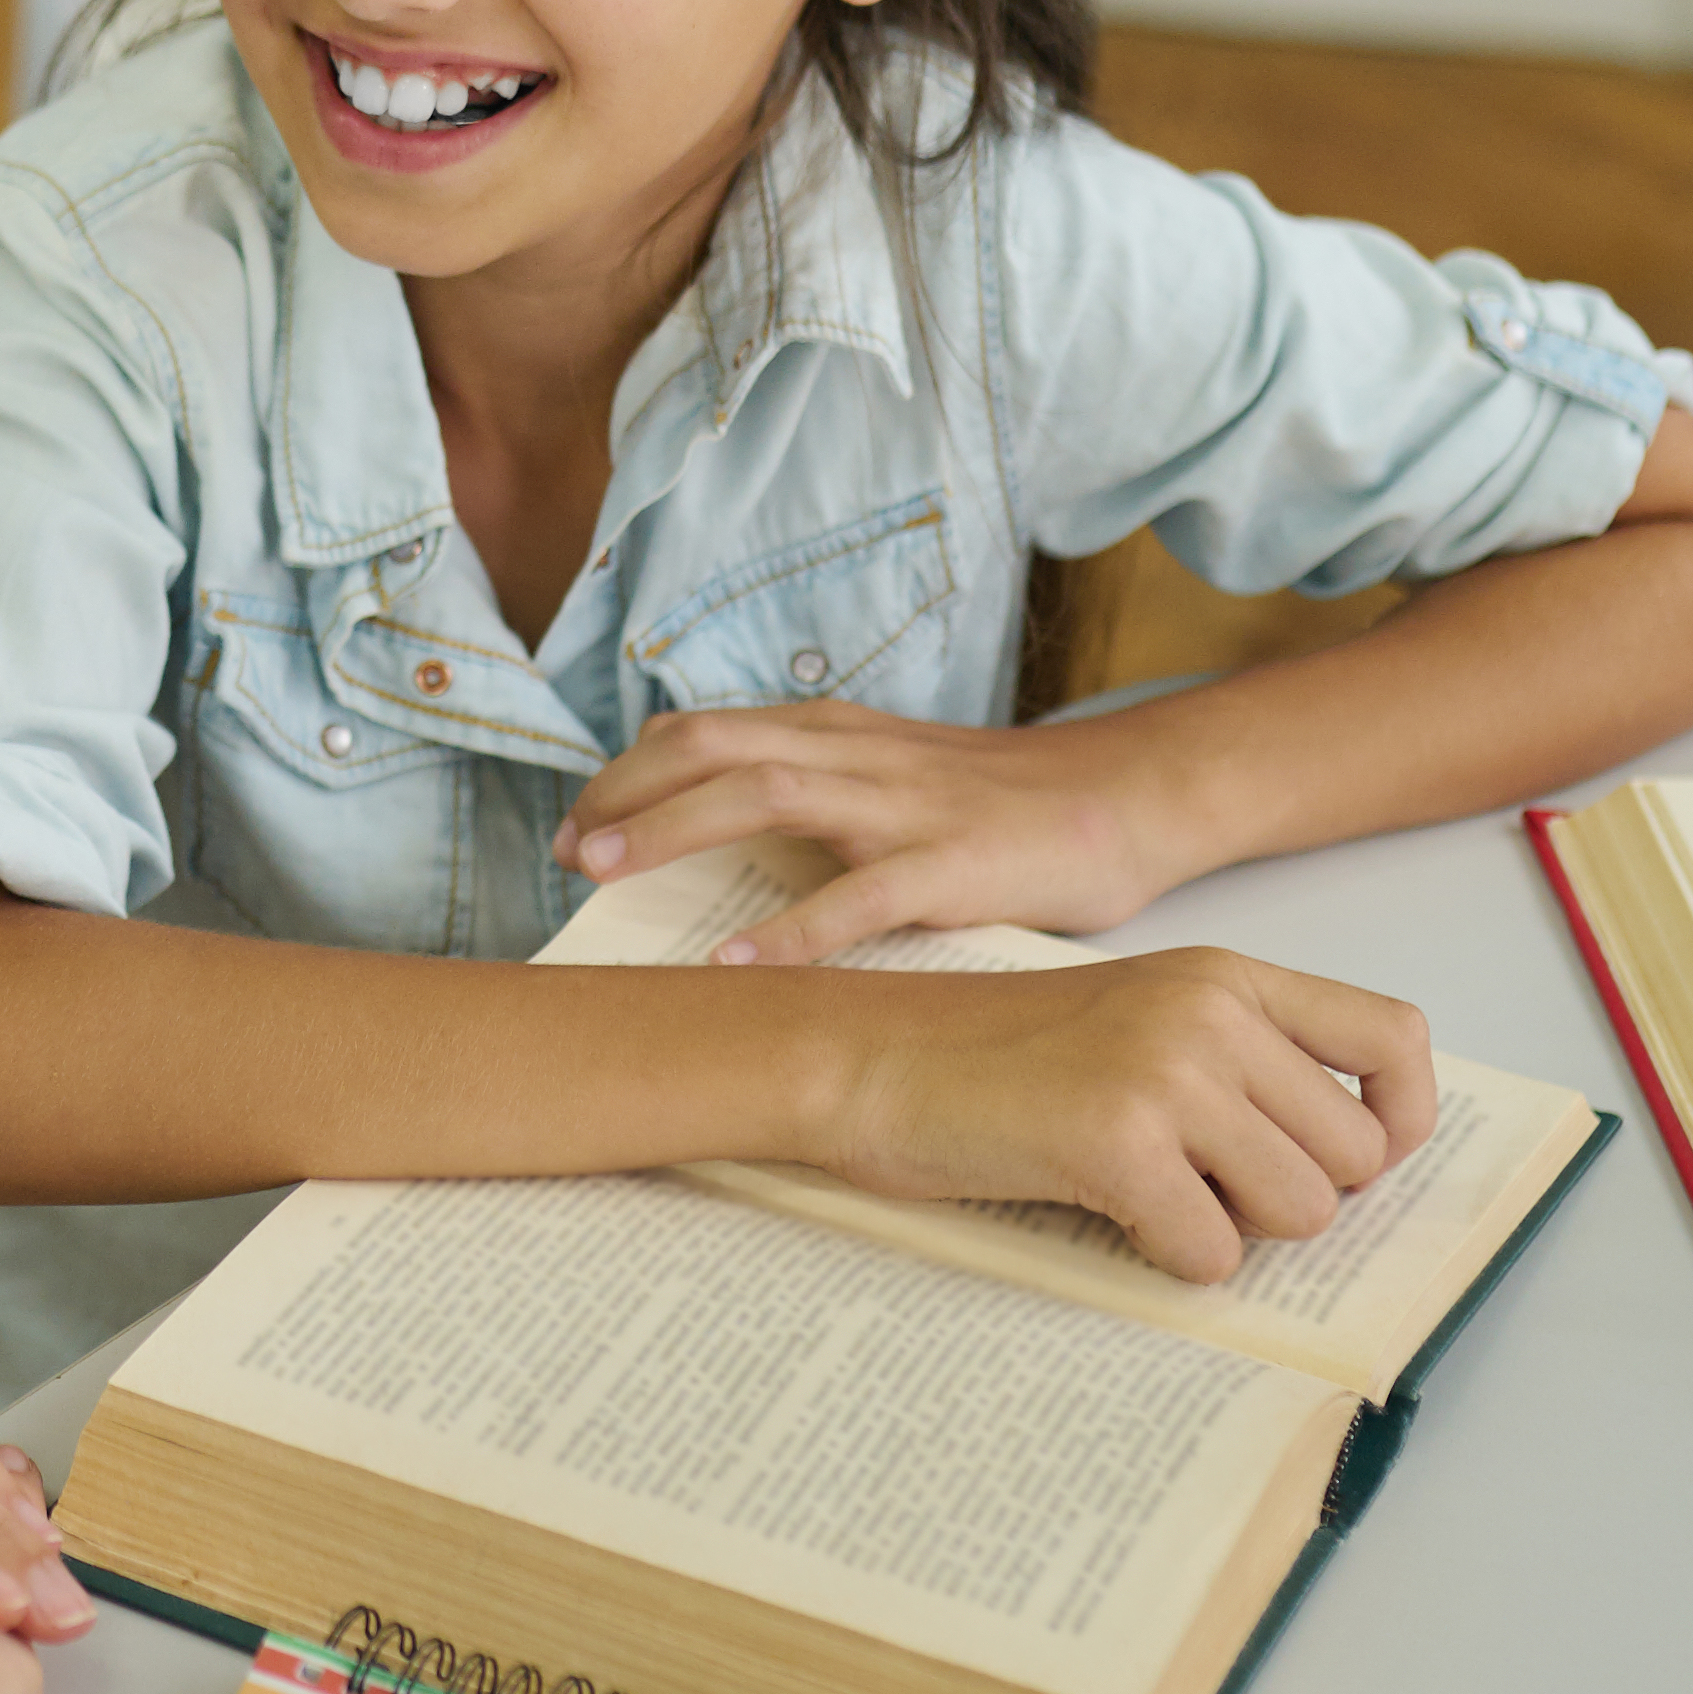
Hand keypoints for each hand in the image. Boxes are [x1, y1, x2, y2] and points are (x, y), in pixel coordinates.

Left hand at [563, 701, 1202, 949]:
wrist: (1127, 800)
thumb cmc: (1002, 806)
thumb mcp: (892, 779)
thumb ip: (815, 795)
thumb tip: (720, 842)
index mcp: (836, 734)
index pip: (703, 731)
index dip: (626, 772)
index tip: (574, 826)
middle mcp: (855, 755)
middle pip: (709, 748)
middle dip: (623, 795)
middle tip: (565, 853)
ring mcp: (902, 805)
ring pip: (764, 795)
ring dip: (671, 829)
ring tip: (604, 872)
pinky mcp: (952, 862)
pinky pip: (859, 895)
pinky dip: (791, 930)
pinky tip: (735, 962)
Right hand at [791, 948, 1436, 1285]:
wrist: (865, 1059)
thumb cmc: (989, 1055)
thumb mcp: (1135, 1017)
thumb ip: (1238, 1057)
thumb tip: (1345, 1160)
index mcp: (1226, 975)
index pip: (1397, 1039)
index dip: (1397, 1121)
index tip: (1348, 1160)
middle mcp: (1212, 1012)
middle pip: (1353, 1157)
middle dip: (1288, 1196)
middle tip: (1199, 1185)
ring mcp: (1168, 1071)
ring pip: (1301, 1213)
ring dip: (1233, 1231)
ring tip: (1149, 1195)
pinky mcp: (1119, 1139)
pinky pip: (1213, 1254)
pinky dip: (1168, 1260)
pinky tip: (1108, 1216)